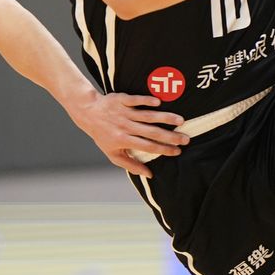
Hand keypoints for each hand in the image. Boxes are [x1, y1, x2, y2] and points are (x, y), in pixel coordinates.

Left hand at [71, 91, 187, 177]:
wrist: (88, 112)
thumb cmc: (102, 135)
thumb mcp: (112, 154)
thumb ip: (130, 165)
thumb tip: (149, 175)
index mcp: (124, 140)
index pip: (148, 147)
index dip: (163, 149)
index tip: (178, 151)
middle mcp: (125, 127)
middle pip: (151, 132)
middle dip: (170, 136)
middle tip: (186, 139)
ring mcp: (124, 112)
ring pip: (147, 116)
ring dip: (165, 117)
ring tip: (180, 120)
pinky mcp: (122, 99)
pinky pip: (136, 100)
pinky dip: (147, 100)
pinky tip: (159, 102)